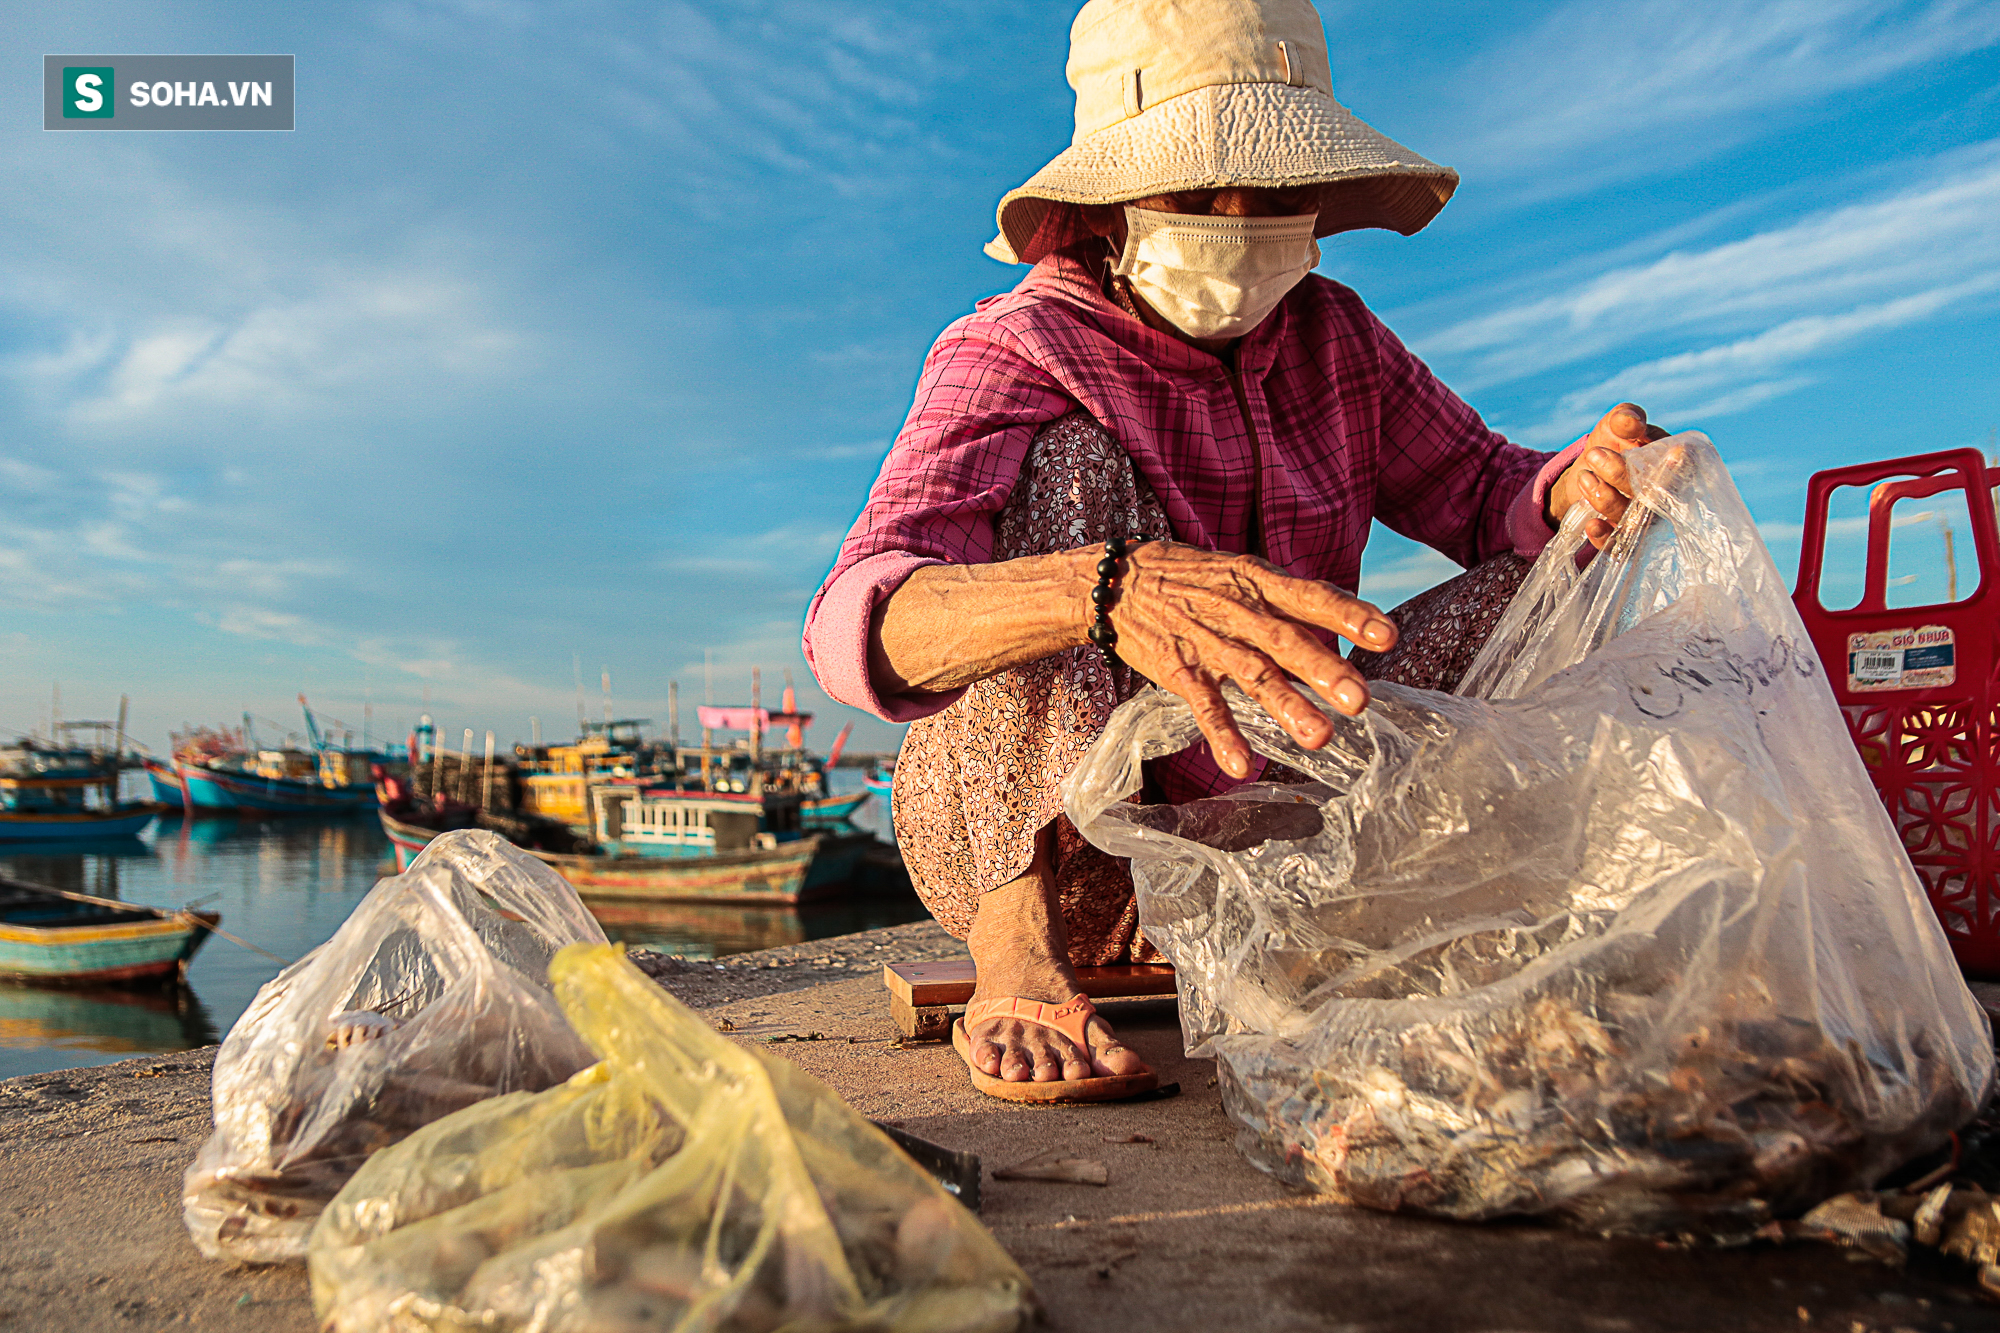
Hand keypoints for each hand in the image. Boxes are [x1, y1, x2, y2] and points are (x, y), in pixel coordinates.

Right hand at [1105, 542, 1397, 778]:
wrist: (1117, 580)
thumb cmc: (1192, 578)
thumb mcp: (1240, 573)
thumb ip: (1286, 601)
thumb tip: (1343, 626)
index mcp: (1259, 583)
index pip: (1311, 596)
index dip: (1349, 614)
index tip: (1388, 636)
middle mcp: (1239, 611)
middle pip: (1286, 641)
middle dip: (1324, 670)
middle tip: (1360, 700)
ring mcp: (1209, 642)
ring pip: (1253, 675)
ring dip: (1286, 706)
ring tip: (1320, 738)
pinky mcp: (1179, 669)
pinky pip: (1204, 705)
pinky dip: (1222, 735)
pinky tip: (1242, 765)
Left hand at [1545, 403, 1671, 547]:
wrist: (1588, 469)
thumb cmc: (1613, 442)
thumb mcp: (1616, 424)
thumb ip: (1625, 418)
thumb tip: (1632, 423)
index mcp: (1676, 465)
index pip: (1688, 469)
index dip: (1682, 466)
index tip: (1673, 453)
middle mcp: (1668, 496)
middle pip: (1654, 495)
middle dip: (1624, 476)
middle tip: (1596, 455)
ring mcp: (1648, 521)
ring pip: (1635, 520)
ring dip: (1607, 500)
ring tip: (1584, 477)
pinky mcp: (1625, 539)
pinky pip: (1620, 547)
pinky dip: (1605, 538)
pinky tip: (1592, 524)